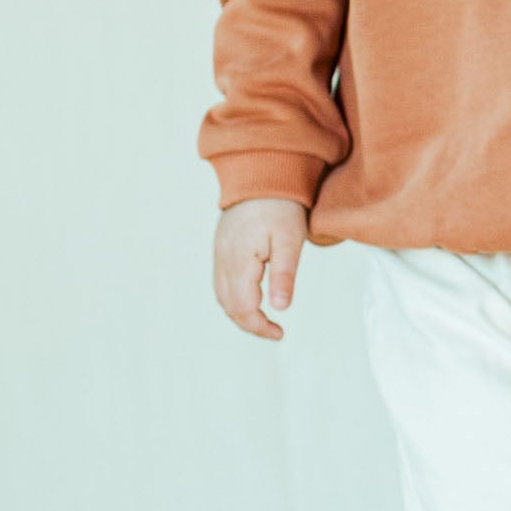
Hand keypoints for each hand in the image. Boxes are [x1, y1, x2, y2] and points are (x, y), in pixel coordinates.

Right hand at [212, 198, 309, 339]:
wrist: (261, 176)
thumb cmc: (282, 207)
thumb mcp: (290, 241)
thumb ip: (285, 275)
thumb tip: (281, 308)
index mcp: (239, 260)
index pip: (244, 306)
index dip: (260, 325)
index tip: (280, 333)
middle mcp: (223, 260)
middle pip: (229, 305)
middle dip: (250, 324)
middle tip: (274, 332)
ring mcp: (219, 255)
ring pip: (222, 296)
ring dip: (240, 314)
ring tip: (263, 322)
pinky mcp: (221, 250)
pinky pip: (221, 283)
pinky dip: (233, 299)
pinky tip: (250, 302)